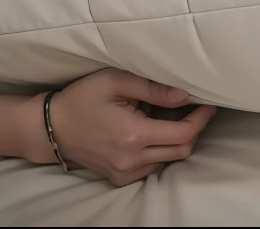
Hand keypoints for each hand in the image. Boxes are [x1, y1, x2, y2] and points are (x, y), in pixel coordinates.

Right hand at [36, 69, 216, 186]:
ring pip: (168, 160)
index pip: (182, 134)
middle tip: (195, 109)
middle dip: (193, 129)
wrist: (52, 127)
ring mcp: (125, 172)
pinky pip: (152, 166)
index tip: (208, 104)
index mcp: (133, 135)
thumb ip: (152, 88)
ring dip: (177, 141)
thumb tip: (184, 95)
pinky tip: (152, 132)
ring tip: (172, 118)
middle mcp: (131, 159)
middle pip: (181, 150)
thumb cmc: (82, 98)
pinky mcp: (119, 177)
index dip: (200, 119)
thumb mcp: (115, 81)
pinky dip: (160, 151)